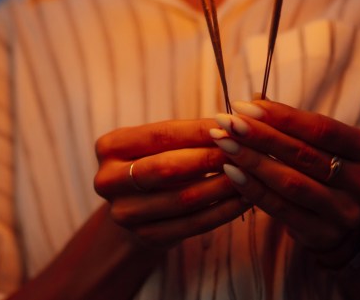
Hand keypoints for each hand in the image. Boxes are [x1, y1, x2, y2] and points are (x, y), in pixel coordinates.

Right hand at [93, 119, 249, 248]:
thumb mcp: (157, 143)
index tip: (234, 125)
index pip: (161, 135)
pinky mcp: (145, 237)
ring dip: (223, 186)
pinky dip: (223, 211)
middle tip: (245, 150)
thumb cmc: (154, 162)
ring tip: (250, 173)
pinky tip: (244, 199)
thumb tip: (234, 122)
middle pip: (168, 168)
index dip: (199, 131)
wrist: (135, 208)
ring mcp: (125, 213)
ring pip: (184, 199)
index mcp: (109, 147)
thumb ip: (187, 133)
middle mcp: (108, 180)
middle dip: (211, 158)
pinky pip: (193, 224)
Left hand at [213, 99, 359, 266]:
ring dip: (251, 160)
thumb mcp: (323, 145)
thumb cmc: (328, 171)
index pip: (321, 128)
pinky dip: (252, 188)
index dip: (281, 116)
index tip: (243, 105)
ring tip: (223, 142)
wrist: (346, 227)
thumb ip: (293, 124)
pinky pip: (280, 208)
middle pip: (303, 154)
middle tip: (226, 122)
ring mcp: (347, 212)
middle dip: (259, 135)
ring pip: (290, 181)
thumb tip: (253, 99)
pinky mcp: (324, 234)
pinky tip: (230, 171)